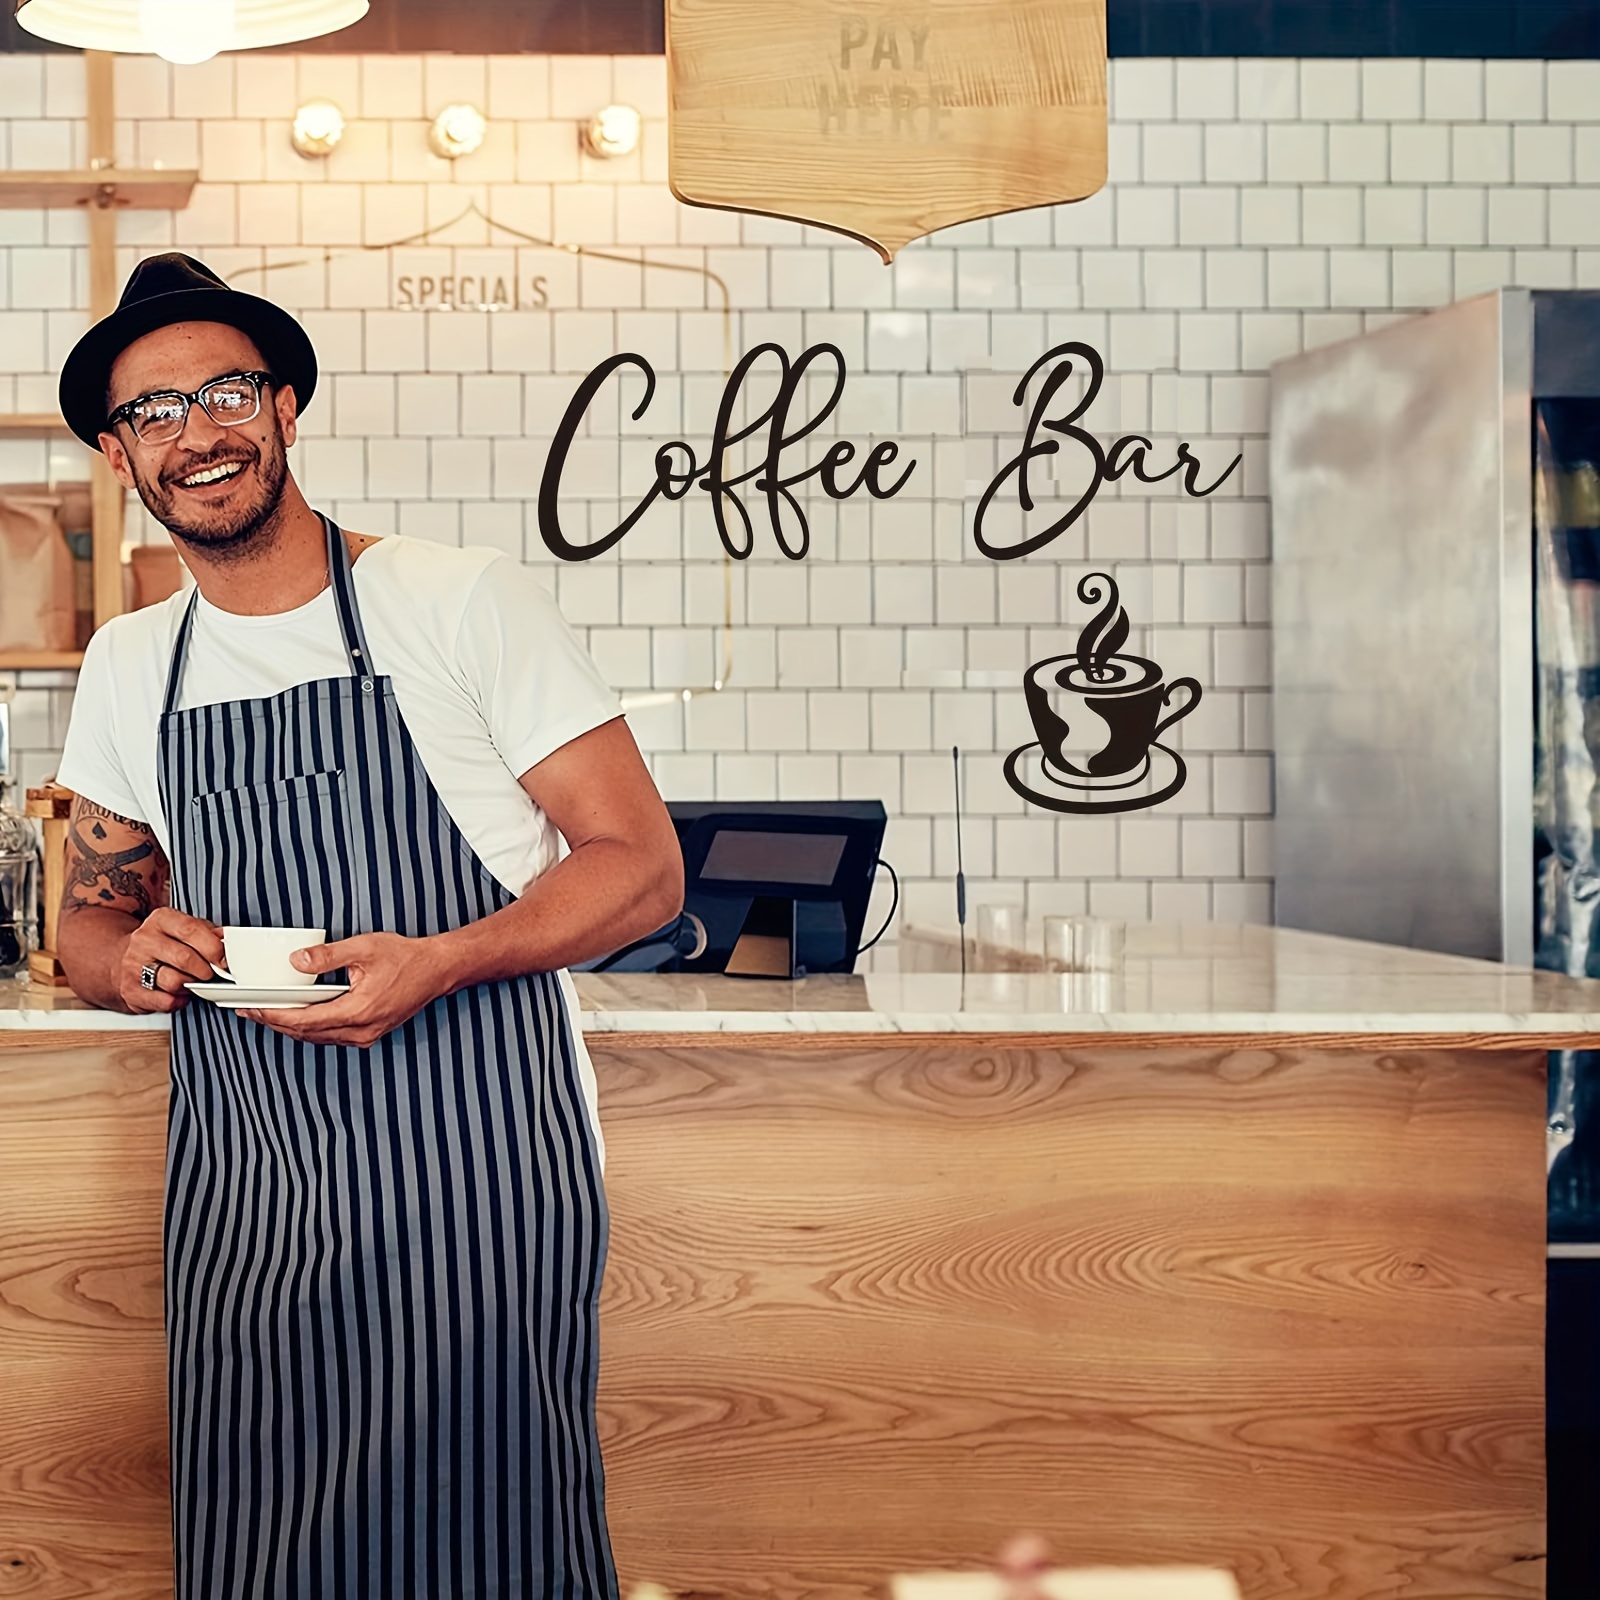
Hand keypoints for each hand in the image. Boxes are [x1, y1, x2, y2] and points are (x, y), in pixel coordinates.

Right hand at [117, 907, 225, 1013]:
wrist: (125, 959)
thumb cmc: (164, 944)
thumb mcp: (185, 929)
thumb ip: (208, 933)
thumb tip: (225, 940)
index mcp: (161, 920)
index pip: (190, 930)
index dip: (213, 947)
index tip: (223, 960)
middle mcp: (144, 940)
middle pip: (184, 958)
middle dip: (205, 970)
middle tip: (210, 973)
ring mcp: (133, 965)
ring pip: (175, 982)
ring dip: (191, 986)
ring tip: (192, 980)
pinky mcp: (131, 990)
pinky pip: (166, 1002)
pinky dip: (179, 1001)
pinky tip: (179, 993)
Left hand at [243, 932, 454, 1047]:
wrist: (438, 970)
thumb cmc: (406, 958)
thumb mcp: (364, 948)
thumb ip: (327, 956)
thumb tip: (296, 961)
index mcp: (358, 1011)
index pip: (303, 1020)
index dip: (273, 1015)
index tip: (250, 1008)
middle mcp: (361, 1030)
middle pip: (306, 1033)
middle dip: (274, 1022)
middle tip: (248, 1011)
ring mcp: (366, 1035)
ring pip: (318, 1037)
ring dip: (291, 1027)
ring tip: (267, 1013)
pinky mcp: (370, 1033)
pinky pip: (331, 1036)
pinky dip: (311, 1028)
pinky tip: (300, 1015)